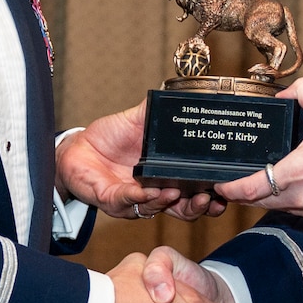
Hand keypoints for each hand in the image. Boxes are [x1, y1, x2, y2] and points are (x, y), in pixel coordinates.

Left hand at [57, 103, 224, 220]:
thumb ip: (156, 111)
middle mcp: (153, 193)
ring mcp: (134, 200)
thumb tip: (177, 92)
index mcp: (166, 176)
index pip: (195, 192)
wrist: (77, 147)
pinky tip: (147, 191)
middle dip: (198, 207)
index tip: (225, 189)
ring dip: (168, 202)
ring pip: (157, 209)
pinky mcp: (112, 200)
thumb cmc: (110, 137)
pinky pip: (128, 203)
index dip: (212, 195)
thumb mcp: (137, 121)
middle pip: (183, 210)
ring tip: (177, 191)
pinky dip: (139, 198)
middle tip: (207, 197)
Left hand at [215, 79, 302, 224]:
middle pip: (261, 202)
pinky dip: (300, 203)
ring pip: (283, 209)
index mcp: (297, 172)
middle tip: (240, 183)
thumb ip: (302, 93)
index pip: (251, 188)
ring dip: (275, 198)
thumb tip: (283, 95)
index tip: (222, 185)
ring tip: (274, 181)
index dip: (231, 189)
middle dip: (248, 193)